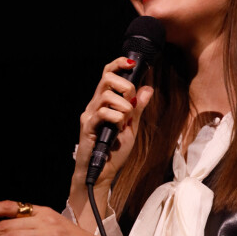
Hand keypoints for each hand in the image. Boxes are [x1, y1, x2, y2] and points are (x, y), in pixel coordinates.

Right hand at [73, 56, 153, 189]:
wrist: (102, 172)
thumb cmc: (114, 150)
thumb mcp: (132, 127)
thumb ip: (138, 108)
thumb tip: (148, 88)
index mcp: (105, 102)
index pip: (108, 74)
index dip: (118, 64)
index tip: (132, 63)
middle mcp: (95, 105)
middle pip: (106, 78)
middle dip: (124, 85)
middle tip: (131, 100)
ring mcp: (90, 115)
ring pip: (106, 95)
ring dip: (123, 105)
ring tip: (127, 118)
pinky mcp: (88, 127)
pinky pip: (102, 113)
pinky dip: (116, 118)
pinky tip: (119, 128)